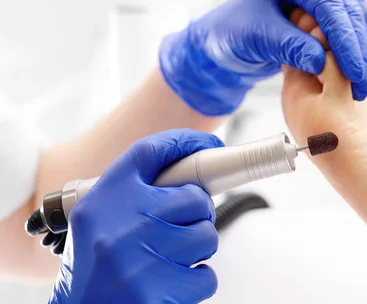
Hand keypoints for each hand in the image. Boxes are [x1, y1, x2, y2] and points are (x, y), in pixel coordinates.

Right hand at [49, 130, 222, 303]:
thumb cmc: (94, 267)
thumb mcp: (98, 218)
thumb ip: (136, 194)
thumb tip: (194, 176)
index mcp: (104, 200)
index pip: (149, 151)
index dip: (185, 142)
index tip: (208, 145)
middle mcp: (121, 224)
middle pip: (194, 198)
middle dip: (198, 213)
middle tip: (180, 227)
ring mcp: (140, 259)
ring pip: (206, 236)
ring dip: (198, 249)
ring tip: (169, 259)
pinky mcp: (158, 292)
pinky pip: (206, 276)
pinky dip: (197, 282)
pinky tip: (171, 283)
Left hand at [160, 0, 366, 115]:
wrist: (223, 44)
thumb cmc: (231, 35)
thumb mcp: (256, 39)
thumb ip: (289, 46)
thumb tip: (323, 61)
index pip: (328, 4)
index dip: (344, 40)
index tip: (353, 73)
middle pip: (349, 10)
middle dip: (357, 50)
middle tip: (360, 87)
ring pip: (358, 19)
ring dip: (361, 51)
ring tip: (357, 87)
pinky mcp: (327, 12)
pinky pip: (353, 28)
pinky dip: (356, 50)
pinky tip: (351, 75)